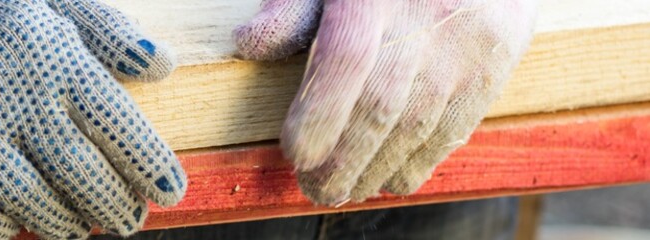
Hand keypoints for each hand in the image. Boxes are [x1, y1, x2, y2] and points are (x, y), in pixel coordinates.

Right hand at [0, 0, 185, 238]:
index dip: (150, 166)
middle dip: (116, 206)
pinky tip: (18, 225)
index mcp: (50, 56)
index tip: (170, 192)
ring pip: (37, 207)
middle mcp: (13, 101)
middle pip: (83, 176)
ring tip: (81, 226)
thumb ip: (107, 30)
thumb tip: (162, 65)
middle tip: (128, 219)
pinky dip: (5, 231)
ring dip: (68, 224)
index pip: (116, 124)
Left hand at [235, 0, 536, 203]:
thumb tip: (250, 43)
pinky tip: (393, 177)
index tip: (296, 153)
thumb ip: (294, 8)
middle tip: (317, 190)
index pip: (347, 56)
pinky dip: (421, 160)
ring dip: (377, 168)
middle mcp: (424, 15)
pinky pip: (456, 123)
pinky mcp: (496, 59)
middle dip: (344, 158)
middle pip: (381, 103)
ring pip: (418, 123)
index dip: (321, 112)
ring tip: (349, 190)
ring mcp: (465, 41)